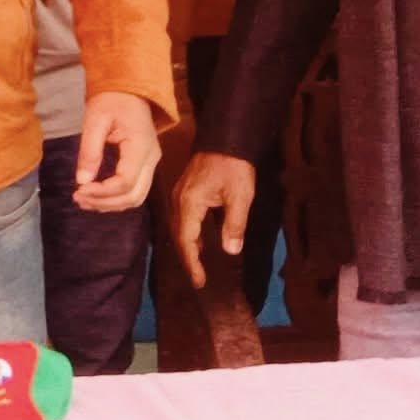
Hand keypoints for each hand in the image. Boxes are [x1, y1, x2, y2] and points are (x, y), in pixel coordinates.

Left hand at [73, 91, 160, 212]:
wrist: (131, 88)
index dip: (102, 192)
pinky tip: (97, 196)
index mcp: (141, 146)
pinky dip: (117, 198)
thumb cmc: (112, 99)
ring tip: (85, 200)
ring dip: (111, 204)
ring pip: (137, 197)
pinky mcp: (147, 164)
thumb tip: (81, 181)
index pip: (125, 182)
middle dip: (105, 203)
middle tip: (79, 199)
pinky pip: (136, 190)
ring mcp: (152, 163)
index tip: (79, 190)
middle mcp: (152, 159)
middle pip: (134, 196)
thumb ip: (89, 150)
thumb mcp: (95, 120)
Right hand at [174, 151, 256, 287]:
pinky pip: (183, 218)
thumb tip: (230, 251)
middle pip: (179, 235)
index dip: (192, 262)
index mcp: (190, 204)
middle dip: (188, 258)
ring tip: (197, 264)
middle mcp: (179, 201)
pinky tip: (200, 240)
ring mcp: (180, 194)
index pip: (187, 240)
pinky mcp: (185, 190)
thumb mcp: (240, 196)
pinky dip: (190, 233)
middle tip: (198, 278)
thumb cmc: (234, 167)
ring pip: (179, 226)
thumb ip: (234, 224)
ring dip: (188, 246)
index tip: (200, 281)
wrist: (226, 138)